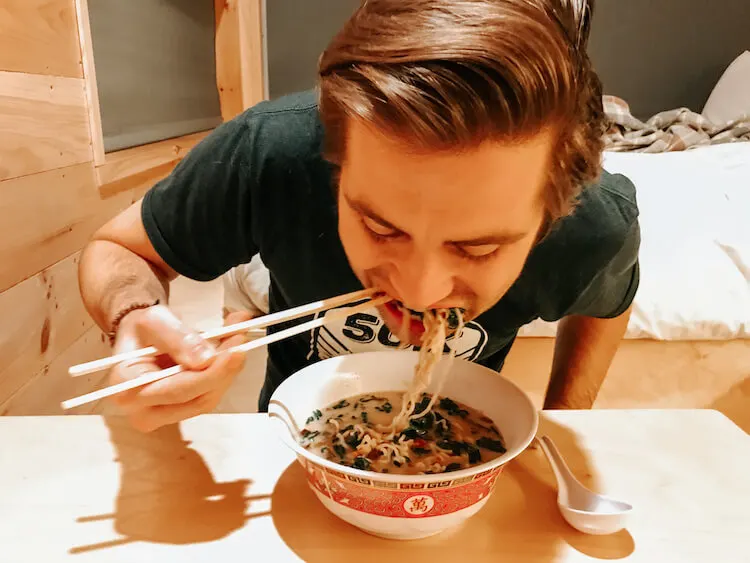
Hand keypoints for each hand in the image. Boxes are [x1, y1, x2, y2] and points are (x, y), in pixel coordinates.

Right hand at [109, 305, 253, 431]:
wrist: (138, 338)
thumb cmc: (141, 329)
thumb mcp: (155, 320)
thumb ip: (178, 338)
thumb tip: (206, 359)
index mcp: (126, 387)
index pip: (176, 390)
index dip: (210, 373)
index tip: (235, 351)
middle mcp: (141, 410)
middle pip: (196, 399)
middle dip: (224, 370)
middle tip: (241, 341)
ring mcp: (161, 416)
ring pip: (207, 399)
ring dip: (228, 370)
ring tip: (238, 339)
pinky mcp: (180, 411)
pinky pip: (209, 395)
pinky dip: (224, 373)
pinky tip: (232, 350)